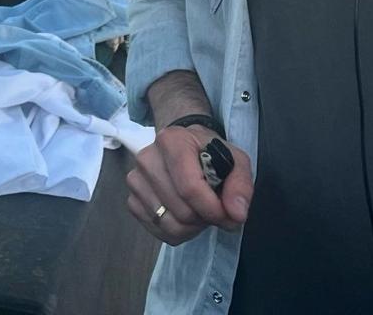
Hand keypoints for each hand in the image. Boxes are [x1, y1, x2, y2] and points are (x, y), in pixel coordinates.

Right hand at [126, 124, 253, 245]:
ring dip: (192, 227)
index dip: (212, 209)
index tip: (228, 215)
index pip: (189, 187)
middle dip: (204, 218)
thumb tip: (237, 214)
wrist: (183, 147)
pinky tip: (185, 216)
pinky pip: (158, 232)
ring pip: (169, 225)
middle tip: (214, 208)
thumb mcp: (235, 160)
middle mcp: (147, 158)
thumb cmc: (209, 153)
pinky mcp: (132, 200)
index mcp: (172, 141)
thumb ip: (240, 185)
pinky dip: (177, 232)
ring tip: (200, 210)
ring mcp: (135, 180)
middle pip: (181, 210)